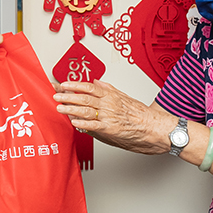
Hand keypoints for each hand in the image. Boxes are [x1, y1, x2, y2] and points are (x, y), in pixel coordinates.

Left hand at [53, 79, 168, 154]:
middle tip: (54, 94)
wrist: (157, 127)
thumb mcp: (125, 97)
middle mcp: (109, 104)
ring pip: (86, 109)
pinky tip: (73, 122)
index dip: (73, 85)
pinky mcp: (111, 129)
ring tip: (59, 107)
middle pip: (83, 97)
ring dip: (70, 108)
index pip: (88, 87)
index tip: (60, 84)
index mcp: (111, 95)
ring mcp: (109, 117)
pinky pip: (94, 125)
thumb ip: (109, 90)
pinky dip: (82, 123)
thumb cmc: (142, 115)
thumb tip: (96, 82)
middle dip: (67, 95)